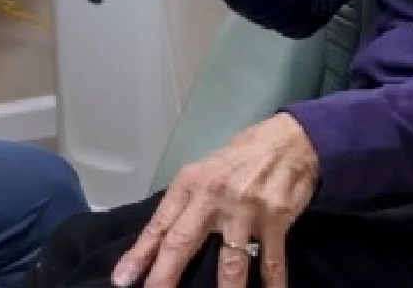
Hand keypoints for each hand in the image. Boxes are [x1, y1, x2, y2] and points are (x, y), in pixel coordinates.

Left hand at [115, 115, 319, 287]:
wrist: (290, 140)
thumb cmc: (241, 158)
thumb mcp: (204, 173)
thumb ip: (185, 205)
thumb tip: (159, 242)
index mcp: (189, 184)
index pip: (159, 225)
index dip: (139, 255)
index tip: (122, 280)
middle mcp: (212, 196)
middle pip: (181, 243)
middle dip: (164, 277)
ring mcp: (245, 209)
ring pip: (230, 262)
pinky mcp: (276, 219)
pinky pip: (271, 261)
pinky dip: (272, 284)